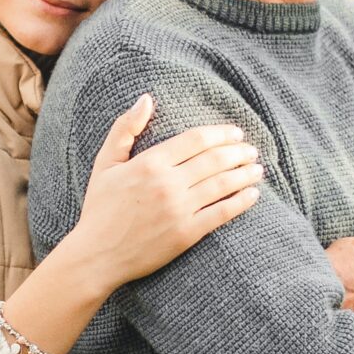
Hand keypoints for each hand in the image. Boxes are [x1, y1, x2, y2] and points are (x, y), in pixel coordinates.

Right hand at [60, 94, 262, 291]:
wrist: (96, 255)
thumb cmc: (99, 208)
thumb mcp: (105, 163)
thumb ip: (125, 128)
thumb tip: (146, 99)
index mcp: (149, 163)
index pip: (195, 139)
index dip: (220, 133)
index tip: (235, 133)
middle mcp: (168, 184)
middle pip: (214, 159)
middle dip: (238, 152)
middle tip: (251, 150)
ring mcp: (179, 209)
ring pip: (222, 184)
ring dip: (244, 174)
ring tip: (257, 169)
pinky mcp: (187, 233)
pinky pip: (222, 213)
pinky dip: (241, 202)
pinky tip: (252, 195)